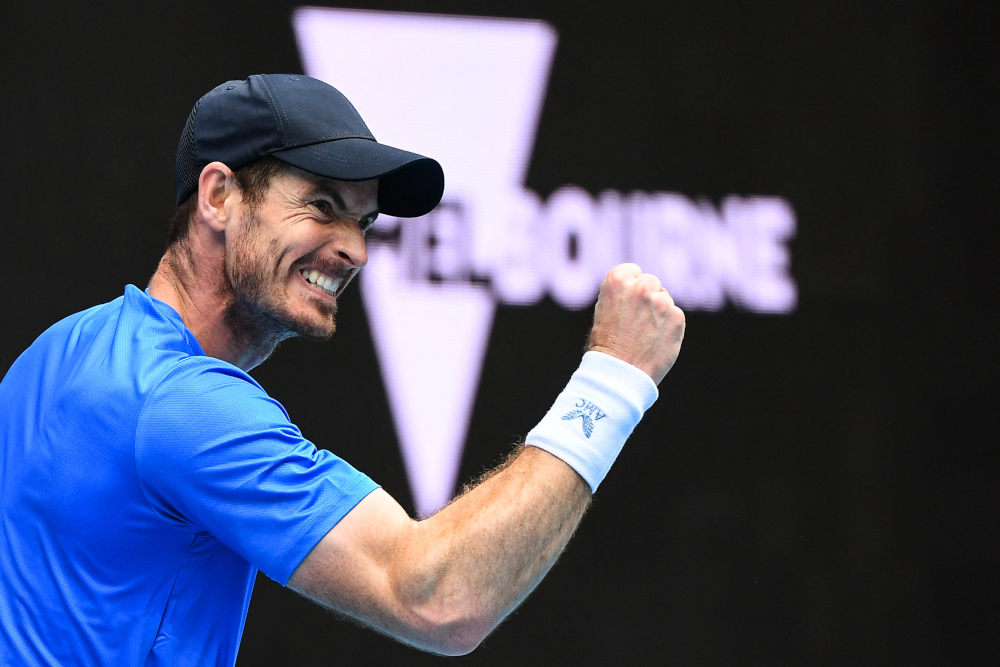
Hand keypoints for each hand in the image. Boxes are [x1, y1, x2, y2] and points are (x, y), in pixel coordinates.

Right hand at [587, 263, 685, 384]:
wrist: (620, 372)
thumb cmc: (607, 345)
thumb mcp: (604, 309)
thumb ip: (624, 294)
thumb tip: (642, 287)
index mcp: (617, 280)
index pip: (633, 271)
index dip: (629, 288)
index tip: (626, 304)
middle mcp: (641, 286)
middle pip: (650, 282)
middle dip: (646, 297)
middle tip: (635, 321)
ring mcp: (661, 301)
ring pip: (664, 299)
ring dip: (658, 311)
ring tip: (644, 334)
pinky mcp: (677, 317)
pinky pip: (675, 315)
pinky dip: (668, 326)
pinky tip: (655, 340)